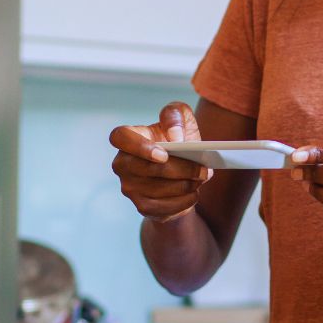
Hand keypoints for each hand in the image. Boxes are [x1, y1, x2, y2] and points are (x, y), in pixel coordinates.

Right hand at [109, 102, 213, 222]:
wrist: (180, 173)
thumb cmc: (177, 141)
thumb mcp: (181, 120)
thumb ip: (176, 115)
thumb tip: (176, 138)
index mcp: (128, 138)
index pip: (119, 137)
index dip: (139, 147)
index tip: (164, 153)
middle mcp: (123, 163)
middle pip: (148, 169)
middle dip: (179, 169)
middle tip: (202, 169)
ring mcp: (130, 187)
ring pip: (159, 189)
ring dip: (185, 185)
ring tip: (201, 178)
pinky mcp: (142, 206)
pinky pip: (165, 207)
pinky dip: (184, 200)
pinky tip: (194, 192)